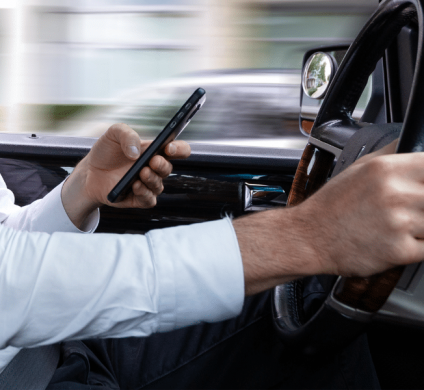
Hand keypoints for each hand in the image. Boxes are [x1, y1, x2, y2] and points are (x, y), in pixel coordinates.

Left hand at [62, 123, 190, 228]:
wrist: (90, 171)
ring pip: (158, 186)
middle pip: (168, 168)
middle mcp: (155, 169)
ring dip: (152, 179)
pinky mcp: (139, 199)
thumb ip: (127, 134)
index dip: (179, 149)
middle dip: (162, 165)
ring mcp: (148, 185)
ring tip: (142, 173)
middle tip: (152, 161)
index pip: (179, 150)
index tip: (169, 148)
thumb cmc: (107, 151)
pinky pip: (149, 200)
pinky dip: (144, 193)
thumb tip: (136, 153)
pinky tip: (135, 186)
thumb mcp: (113, 134)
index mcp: (156, 151)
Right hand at [234, 140, 423, 294]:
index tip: (419, 185)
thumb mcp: (358, 167)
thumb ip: (391, 152)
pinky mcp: (401, 251)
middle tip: (407, 207)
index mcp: (386, 170)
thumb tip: (414, 140)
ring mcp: (399, 224)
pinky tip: (395, 239)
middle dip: (421, 203)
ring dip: (420, 225)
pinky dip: (417, 246)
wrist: (309, 238)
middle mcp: (395, 194)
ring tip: (397, 224)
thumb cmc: (331, 205)